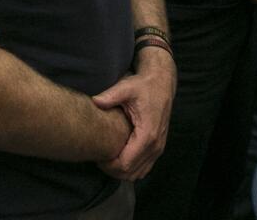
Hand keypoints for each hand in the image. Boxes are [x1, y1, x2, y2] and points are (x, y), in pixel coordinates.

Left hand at [92, 48, 174, 180]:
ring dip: (122, 172)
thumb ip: (110, 96)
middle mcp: (155, 145)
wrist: (161, 83)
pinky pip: (145, 168)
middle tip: (98, 159)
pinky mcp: (158, 147)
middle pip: (131, 172)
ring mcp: (158, 148)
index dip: (109, 165)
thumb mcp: (126, 88)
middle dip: (113, 170)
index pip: (126, 163)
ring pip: (139, 173)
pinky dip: (131, 169)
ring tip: (107, 159)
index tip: (97, 157)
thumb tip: (94, 101)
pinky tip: (119, 158)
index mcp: (147, 134)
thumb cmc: (143, 86)